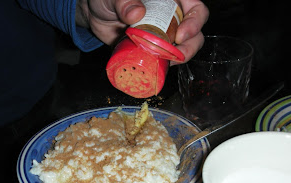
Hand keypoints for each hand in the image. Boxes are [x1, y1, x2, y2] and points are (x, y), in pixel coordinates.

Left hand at [76, 0, 208, 63]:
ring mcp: (163, 34)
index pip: (195, 8)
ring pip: (182, 47)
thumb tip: (136, 13)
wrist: (96, 15)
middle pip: (194, 31)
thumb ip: (125, 1)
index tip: (181, 34)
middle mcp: (170, 17)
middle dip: (191, 45)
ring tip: (169, 63)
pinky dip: (163, 65)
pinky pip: (164, 58)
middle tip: (179, 55)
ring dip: (179, 57)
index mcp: (169, 0)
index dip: (195, 21)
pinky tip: (157, 67)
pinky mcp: (153, 49)